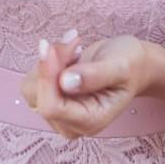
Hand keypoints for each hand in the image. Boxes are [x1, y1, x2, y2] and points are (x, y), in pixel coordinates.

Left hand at [20, 34, 147, 138]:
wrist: (132, 65)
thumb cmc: (130, 66)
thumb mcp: (120, 66)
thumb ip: (95, 75)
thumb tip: (65, 82)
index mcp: (90, 121)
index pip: (51, 107)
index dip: (46, 77)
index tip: (50, 47)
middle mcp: (72, 122)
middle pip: (38, 96)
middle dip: (52, 63)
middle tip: (75, 42)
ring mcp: (60, 112)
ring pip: (32, 86)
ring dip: (50, 60)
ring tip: (75, 46)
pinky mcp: (52, 99)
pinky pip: (35, 79)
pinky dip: (49, 60)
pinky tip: (70, 53)